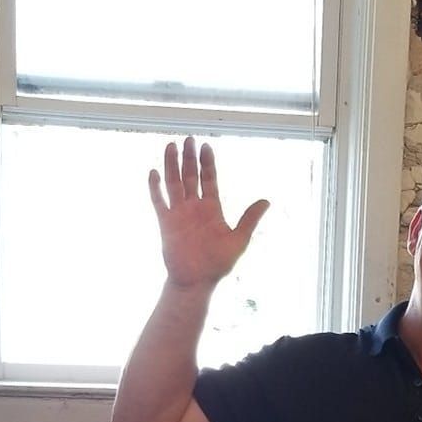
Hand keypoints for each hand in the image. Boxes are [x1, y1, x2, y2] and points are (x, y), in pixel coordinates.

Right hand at [148, 137, 268, 289]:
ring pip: (174, 183)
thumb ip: (250, 219)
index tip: (206, 146)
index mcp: (212, 209)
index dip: (208, 163)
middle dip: (189, 158)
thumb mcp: (239, 239)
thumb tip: (267, 201)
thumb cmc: (218, 264)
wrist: (197, 282)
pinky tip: (154, 172)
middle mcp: (194, 208)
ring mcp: (179, 214)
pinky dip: (155, 188)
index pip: (209, 179)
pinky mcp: (166, 224)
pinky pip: (159, 202)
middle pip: (190, 176)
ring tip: (170, 145)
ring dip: (172, 165)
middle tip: (188, 139)